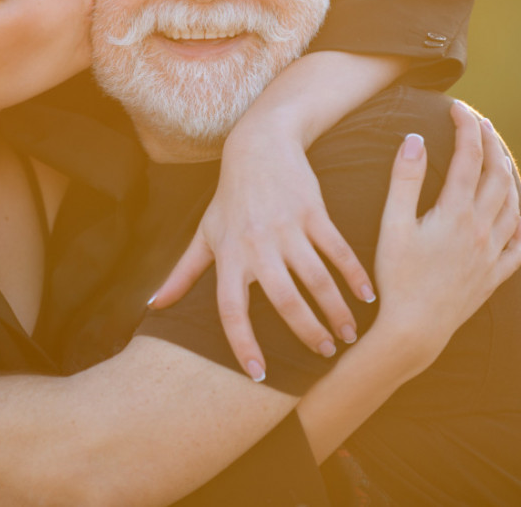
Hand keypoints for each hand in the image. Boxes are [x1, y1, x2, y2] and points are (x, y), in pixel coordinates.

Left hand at [151, 132, 373, 381]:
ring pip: (316, 279)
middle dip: (307, 332)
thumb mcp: (205, 233)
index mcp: (229, 254)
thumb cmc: (230, 196)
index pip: (232, 309)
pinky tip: (367, 297)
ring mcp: (287, 227)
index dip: (242, 343)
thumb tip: (154, 305)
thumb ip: (183, 273)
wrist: (260, 145)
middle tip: (325, 355)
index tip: (260, 375)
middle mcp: (256, 244)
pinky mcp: (313, 211)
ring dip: (336, 311)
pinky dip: (354, 275)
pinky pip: (337, 250)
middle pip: (283, 299)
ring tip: (349, 335)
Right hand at [372, 102, 520, 372]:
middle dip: (490, 144)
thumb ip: (404, 181)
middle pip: (496, 175)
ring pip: (509, 205)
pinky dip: (518, 227)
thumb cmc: (396, 278)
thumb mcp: (392, 226)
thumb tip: (415, 140)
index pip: (469, 157)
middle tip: (480, 124)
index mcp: (456, 213)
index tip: (457, 108)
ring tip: (498, 159)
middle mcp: (481, 230)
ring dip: (506, 176)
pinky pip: (516, 248)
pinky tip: (515, 219)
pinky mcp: (491, 277)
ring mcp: (490, 255)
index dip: (466, 128)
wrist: (415, 330)